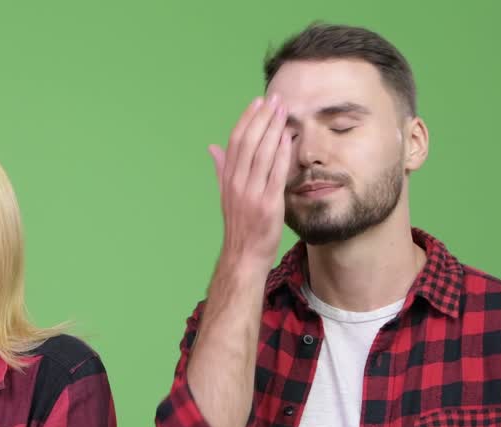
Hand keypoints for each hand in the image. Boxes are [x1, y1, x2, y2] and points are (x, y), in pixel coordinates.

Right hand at [209, 95, 292, 269]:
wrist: (244, 254)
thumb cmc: (240, 224)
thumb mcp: (226, 194)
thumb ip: (221, 169)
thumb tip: (212, 148)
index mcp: (227, 179)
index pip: (235, 141)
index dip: (247, 119)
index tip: (258, 102)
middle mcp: (237, 183)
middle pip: (248, 142)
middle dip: (262, 117)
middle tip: (274, 99)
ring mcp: (251, 193)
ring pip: (261, 154)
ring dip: (273, 129)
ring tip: (283, 111)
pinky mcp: (268, 204)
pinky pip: (275, 173)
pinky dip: (281, 153)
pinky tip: (288, 138)